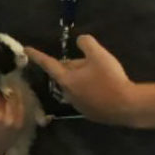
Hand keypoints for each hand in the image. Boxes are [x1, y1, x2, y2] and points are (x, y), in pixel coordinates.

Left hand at [26, 35, 141, 125]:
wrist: (128, 106)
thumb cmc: (110, 79)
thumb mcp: (99, 54)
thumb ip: (86, 43)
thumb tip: (80, 41)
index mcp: (66, 80)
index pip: (48, 64)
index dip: (37, 55)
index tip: (26, 49)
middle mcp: (68, 94)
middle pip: (65, 75)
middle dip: (73, 66)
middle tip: (88, 60)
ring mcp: (79, 106)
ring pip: (75, 86)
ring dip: (82, 79)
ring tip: (98, 74)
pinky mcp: (90, 114)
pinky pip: (85, 96)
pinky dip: (90, 90)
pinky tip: (104, 88)